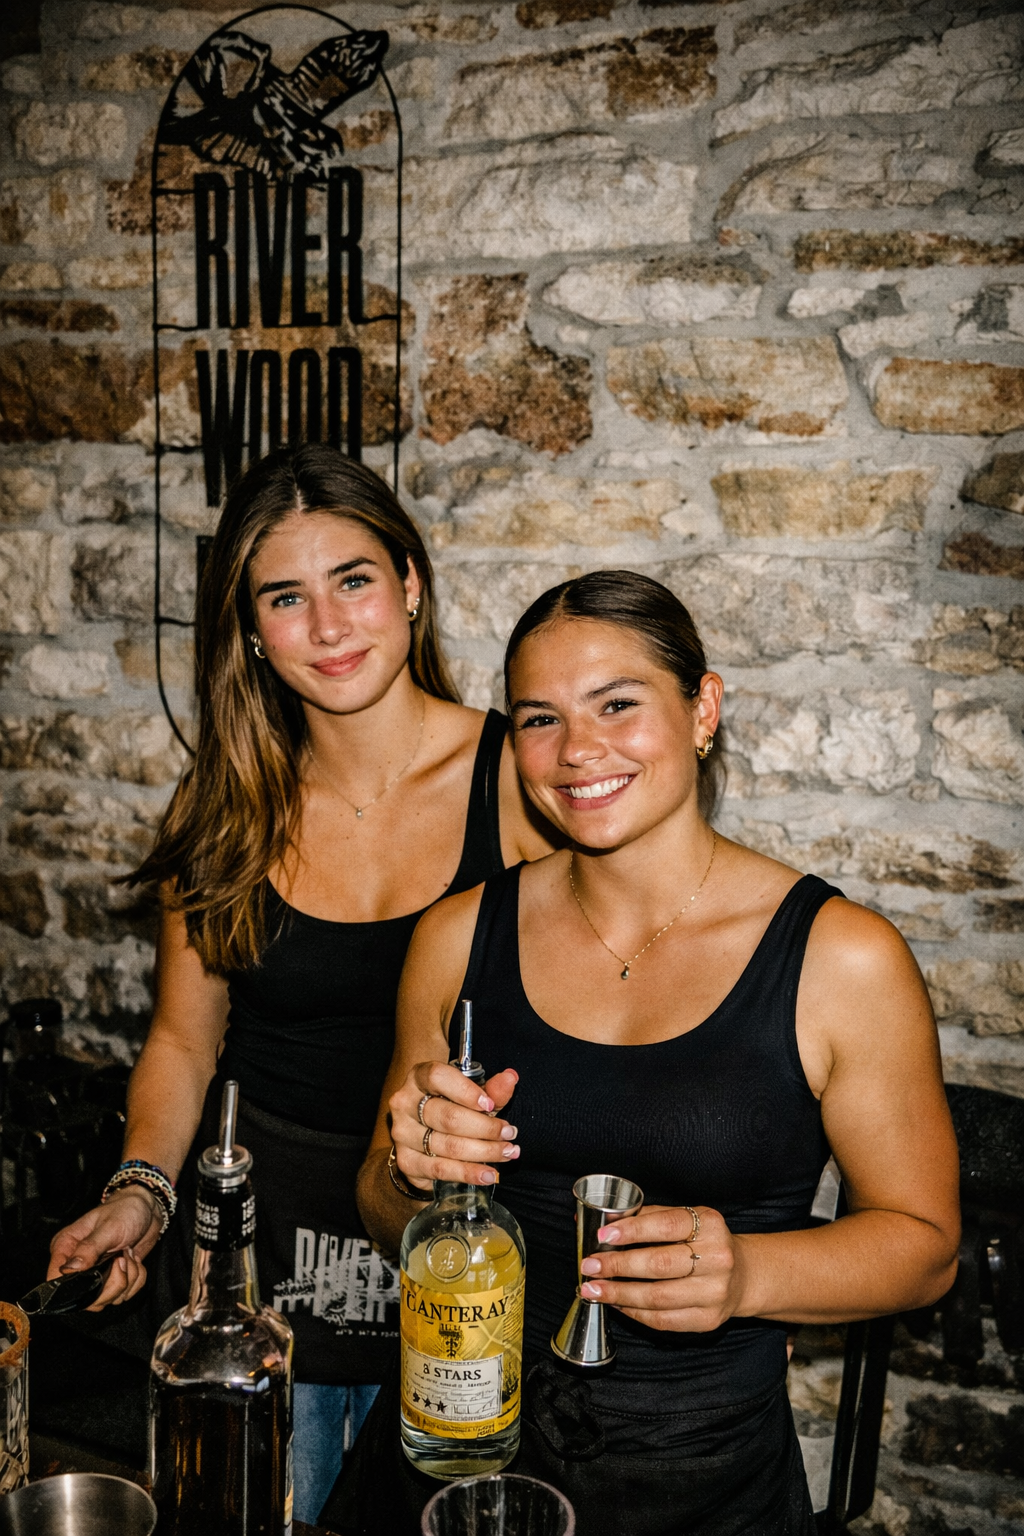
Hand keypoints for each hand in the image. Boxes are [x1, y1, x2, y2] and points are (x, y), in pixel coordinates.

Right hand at [47, 1190, 162, 1308]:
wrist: (147, 1209)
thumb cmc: (125, 1210)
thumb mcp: (108, 1227)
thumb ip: (89, 1248)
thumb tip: (69, 1269)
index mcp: (66, 1248)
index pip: (55, 1281)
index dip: (75, 1287)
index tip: (98, 1274)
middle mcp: (77, 1265)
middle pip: (86, 1299)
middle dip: (112, 1284)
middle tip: (121, 1259)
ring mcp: (95, 1275)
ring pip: (108, 1299)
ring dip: (127, 1279)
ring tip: (128, 1255)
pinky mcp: (113, 1279)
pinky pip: (124, 1295)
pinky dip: (136, 1280)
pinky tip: (134, 1261)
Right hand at [389, 1062, 519, 1191]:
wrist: (424, 1137)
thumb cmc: (450, 1107)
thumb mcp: (471, 1094)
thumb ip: (491, 1089)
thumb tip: (510, 1079)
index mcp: (419, 1078)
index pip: (437, 1077)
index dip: (466, 1091)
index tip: (490, 1104)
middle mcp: (405, 1103)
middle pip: (448, 1117)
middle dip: (486, 1128)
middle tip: (509, 1133)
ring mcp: (403, 1133)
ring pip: (449, 1145)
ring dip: (484, 1151)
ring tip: (507, 1152)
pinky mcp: (407, 1161)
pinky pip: (441, 1169)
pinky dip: (468, 1172)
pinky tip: (488, 1174)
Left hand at [578, 1204, 745, 1333]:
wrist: (740, 1275)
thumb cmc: (703, 1242)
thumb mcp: (685, 1219)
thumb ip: (648, 1217)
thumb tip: (604, 1220)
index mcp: (710, 1225)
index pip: (666, 1225)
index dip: (633, 1230)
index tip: (603, 1235)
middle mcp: (717, 1258)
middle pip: (659, 1264)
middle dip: (617, 1266)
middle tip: (589, 1266)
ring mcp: (714, 1292)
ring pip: (657, 1297)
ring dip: (619, 1294)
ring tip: (594, 1289)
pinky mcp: (708, 1319)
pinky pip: (663, 1320)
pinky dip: (634, 1312)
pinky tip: (617, 1303)